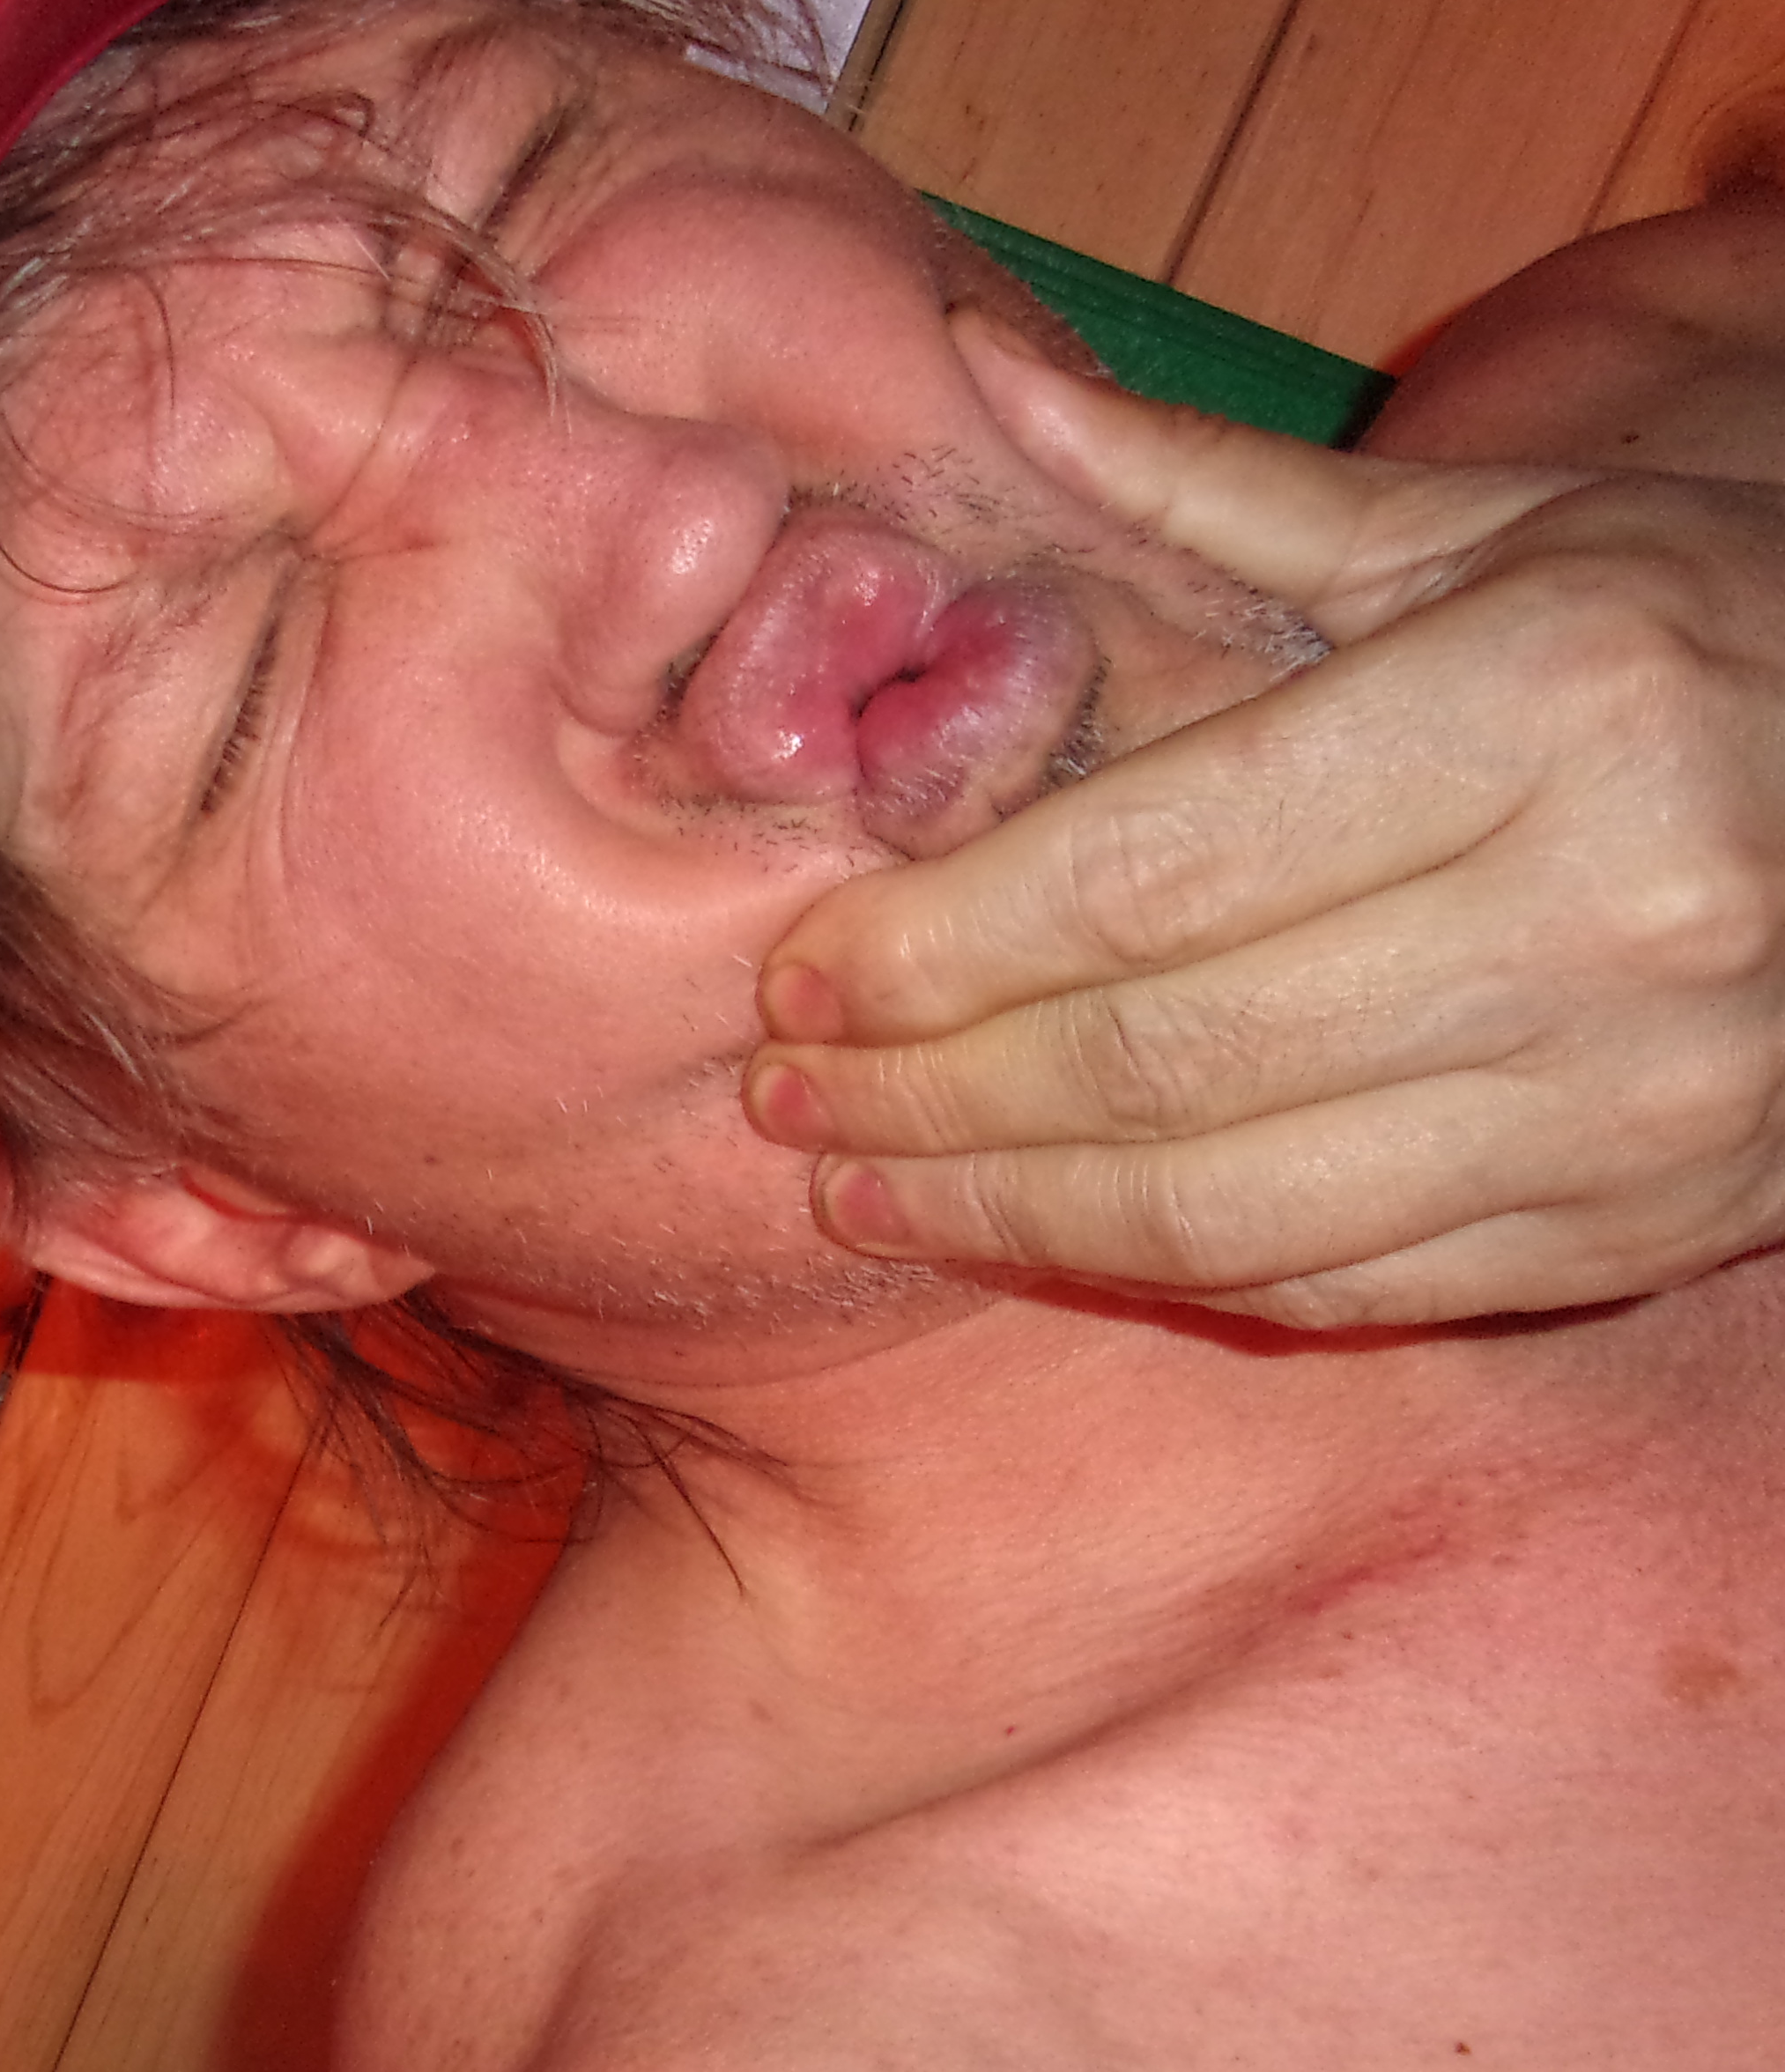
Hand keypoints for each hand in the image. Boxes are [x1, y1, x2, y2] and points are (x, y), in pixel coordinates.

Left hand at [745, 316, 1784, 1326]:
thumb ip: (1214, 487)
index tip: (802, 969)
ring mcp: (1631, 1104)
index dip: (944, 944)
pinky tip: (1032, 1230)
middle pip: (1163, 1055)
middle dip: (934, 1089)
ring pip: (1229, 1206)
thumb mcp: (1489, 529)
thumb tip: (976, 383)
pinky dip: (1159, 1266)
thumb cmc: (1696, 633)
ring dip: (1007, 1208)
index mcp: (1552, 705)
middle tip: (786, 1091)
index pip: (1152, 873)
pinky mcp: (1633, 1230)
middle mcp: (1607, 918)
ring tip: (859, 1183)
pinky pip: (1338, 1279)